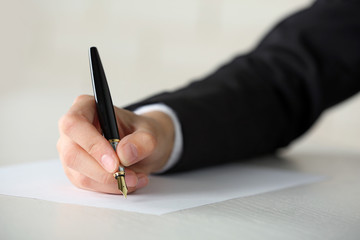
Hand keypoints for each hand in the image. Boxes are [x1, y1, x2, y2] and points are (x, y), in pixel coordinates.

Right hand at [57, 95, 174, 193]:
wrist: (143, 147)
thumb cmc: (142, 133)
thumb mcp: (151, 132)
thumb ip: (142, 141)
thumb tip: (124, 153)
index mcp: (86, 107)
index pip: (75, 124)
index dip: (92, 145)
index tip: (115, 163)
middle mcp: (73, 130)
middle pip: (73, 154)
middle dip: (103, 172)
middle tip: (129, 176)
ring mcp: (71, 151)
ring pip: (80, 175)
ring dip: (110, 183)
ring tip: (136, 178)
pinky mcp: (77, 171)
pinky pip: (88, 186)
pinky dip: (110, 188)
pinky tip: (129, 181)